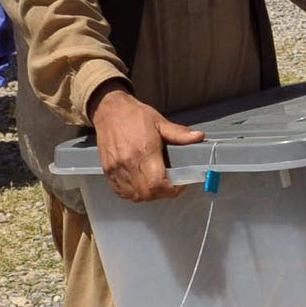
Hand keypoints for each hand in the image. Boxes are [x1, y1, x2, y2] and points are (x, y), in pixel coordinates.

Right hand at [88, 82, 204, 201]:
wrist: (109, 110)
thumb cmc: (133, 115)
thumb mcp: (159, 121)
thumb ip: (179, 133)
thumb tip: (198, 137)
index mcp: (144, 151)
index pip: (158, 183)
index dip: (172, 189)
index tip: (179, 184)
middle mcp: (128, 162)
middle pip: (147, 193)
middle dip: (162, 193)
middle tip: (170, 185)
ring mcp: (115, 168)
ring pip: (134, 196)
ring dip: (148, 194)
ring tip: (156, 184)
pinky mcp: (107, 171)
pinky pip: (121, 192)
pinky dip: (133, 193)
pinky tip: (140, 183)